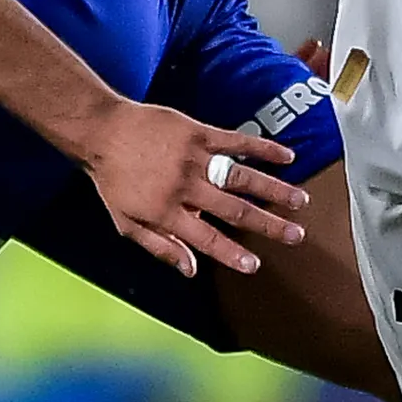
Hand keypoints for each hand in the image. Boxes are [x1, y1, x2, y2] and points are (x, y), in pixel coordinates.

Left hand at [78, 102, 305, 277]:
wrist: (102, 131)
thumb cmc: (112, 180)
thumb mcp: (126, 222)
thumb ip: (160, 248)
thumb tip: (192, 271)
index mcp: (166, 212)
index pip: (206, 239)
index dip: (232, 254)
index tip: (256, 265)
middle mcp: (184, 186)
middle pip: (233, 210)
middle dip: (268, 225)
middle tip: (296, 236)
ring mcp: (194, 157)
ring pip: (241, 176)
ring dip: (273, 189)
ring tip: (300, 202)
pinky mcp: (198, 132)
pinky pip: (236, 141)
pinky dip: (263, 149)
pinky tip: (287, 156)